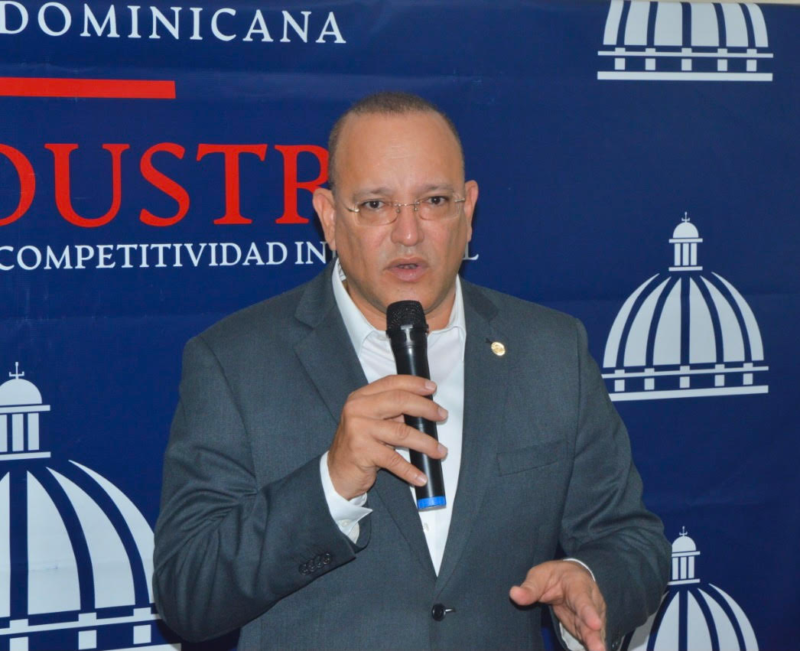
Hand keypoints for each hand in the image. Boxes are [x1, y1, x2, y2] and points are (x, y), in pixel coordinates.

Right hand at [327, 374, 447, 499]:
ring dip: (426, 443)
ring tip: (440, 451)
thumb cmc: (359, 444)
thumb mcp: (371, 421)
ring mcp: (359, 430)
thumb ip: (392, 412)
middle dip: (426, 408)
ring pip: (402, 433)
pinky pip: (394, 460)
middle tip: (442, 415)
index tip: (432, 388)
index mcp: (361, 397)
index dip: (414, 383)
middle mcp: (357, 409)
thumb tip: (424, 408)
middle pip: (399, 401)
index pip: (391, 383)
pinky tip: (421, 476)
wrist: (336, 472)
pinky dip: (410, 470)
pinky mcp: (362, 452)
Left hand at [510, 560, 606, 650]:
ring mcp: (592, 617)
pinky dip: (592, 647)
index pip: (583, 600)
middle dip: (595, 636)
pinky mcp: (588, 629)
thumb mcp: (540, 575)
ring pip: (594, 633)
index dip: (589, 613)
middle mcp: (591, 602)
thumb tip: (514, 594)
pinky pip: (591, 639)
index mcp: (578, 586)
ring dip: (596, 644)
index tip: (596, 624)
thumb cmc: (554, 576)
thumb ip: (530, 587)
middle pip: (592, 621)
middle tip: (599, 650)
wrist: (570, 576)